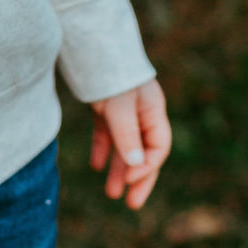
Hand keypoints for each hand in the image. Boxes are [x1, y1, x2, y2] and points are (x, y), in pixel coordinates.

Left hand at [89, 77, 170, 209]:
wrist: (90, 43)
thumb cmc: (110, 73)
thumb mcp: (120, 106)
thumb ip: (128, 135)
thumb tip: (137, 166)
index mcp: (153, 110)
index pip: (157, 148)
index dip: (146, 168)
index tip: (130, 181)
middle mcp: (141, 113)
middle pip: (144, 153)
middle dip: (138, 179)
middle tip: (131, 204)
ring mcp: (123, 111)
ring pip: (125, 147)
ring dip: (119, 170)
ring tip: (110, 194)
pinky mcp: (105, 109)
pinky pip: (107, 135)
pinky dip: (103, 150)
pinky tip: (96, 167)